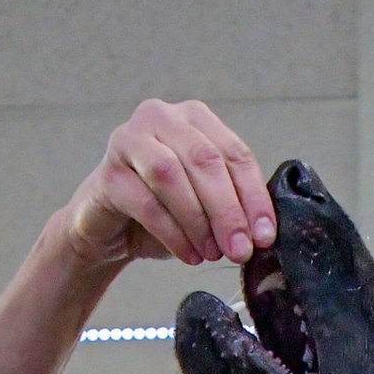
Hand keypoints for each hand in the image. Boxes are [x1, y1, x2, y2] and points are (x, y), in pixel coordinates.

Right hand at [63, 101, 275, 277]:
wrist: (109, 228)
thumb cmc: (162, 210)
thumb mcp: (205, 203)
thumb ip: (232, 203)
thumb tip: (263, 233)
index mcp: (194, 118)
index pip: (233, 153)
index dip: (254, 196)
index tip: (265, 236)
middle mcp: (160, 118)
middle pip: (203, 160)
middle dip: (227, 210)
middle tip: (240, 250)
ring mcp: (129, 141)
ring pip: (171, 175)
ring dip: (197, 220)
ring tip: (212, 253)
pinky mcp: (108, 173)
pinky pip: (145, 202)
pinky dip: (172, 233)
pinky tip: (188, 255)